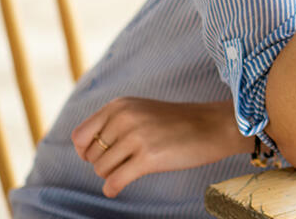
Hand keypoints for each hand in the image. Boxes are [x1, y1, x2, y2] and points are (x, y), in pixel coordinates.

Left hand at [71, 97, 248, 197]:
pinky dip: (112, 189)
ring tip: (131, 169)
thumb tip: (81, 148)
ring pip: (101, 169)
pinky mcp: (148, 158)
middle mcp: (125, 118)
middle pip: (90, 155)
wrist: (215, 126)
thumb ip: (113, 122)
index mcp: (120, 105)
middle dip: (104, 163)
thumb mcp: (141, 110)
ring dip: (113, 174)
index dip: (86, 151)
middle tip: (125, 161)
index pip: (80, 136)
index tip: (101, 156)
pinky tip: (117, 189)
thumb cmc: (179, 122)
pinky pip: (114, 181)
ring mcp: (136, 137)